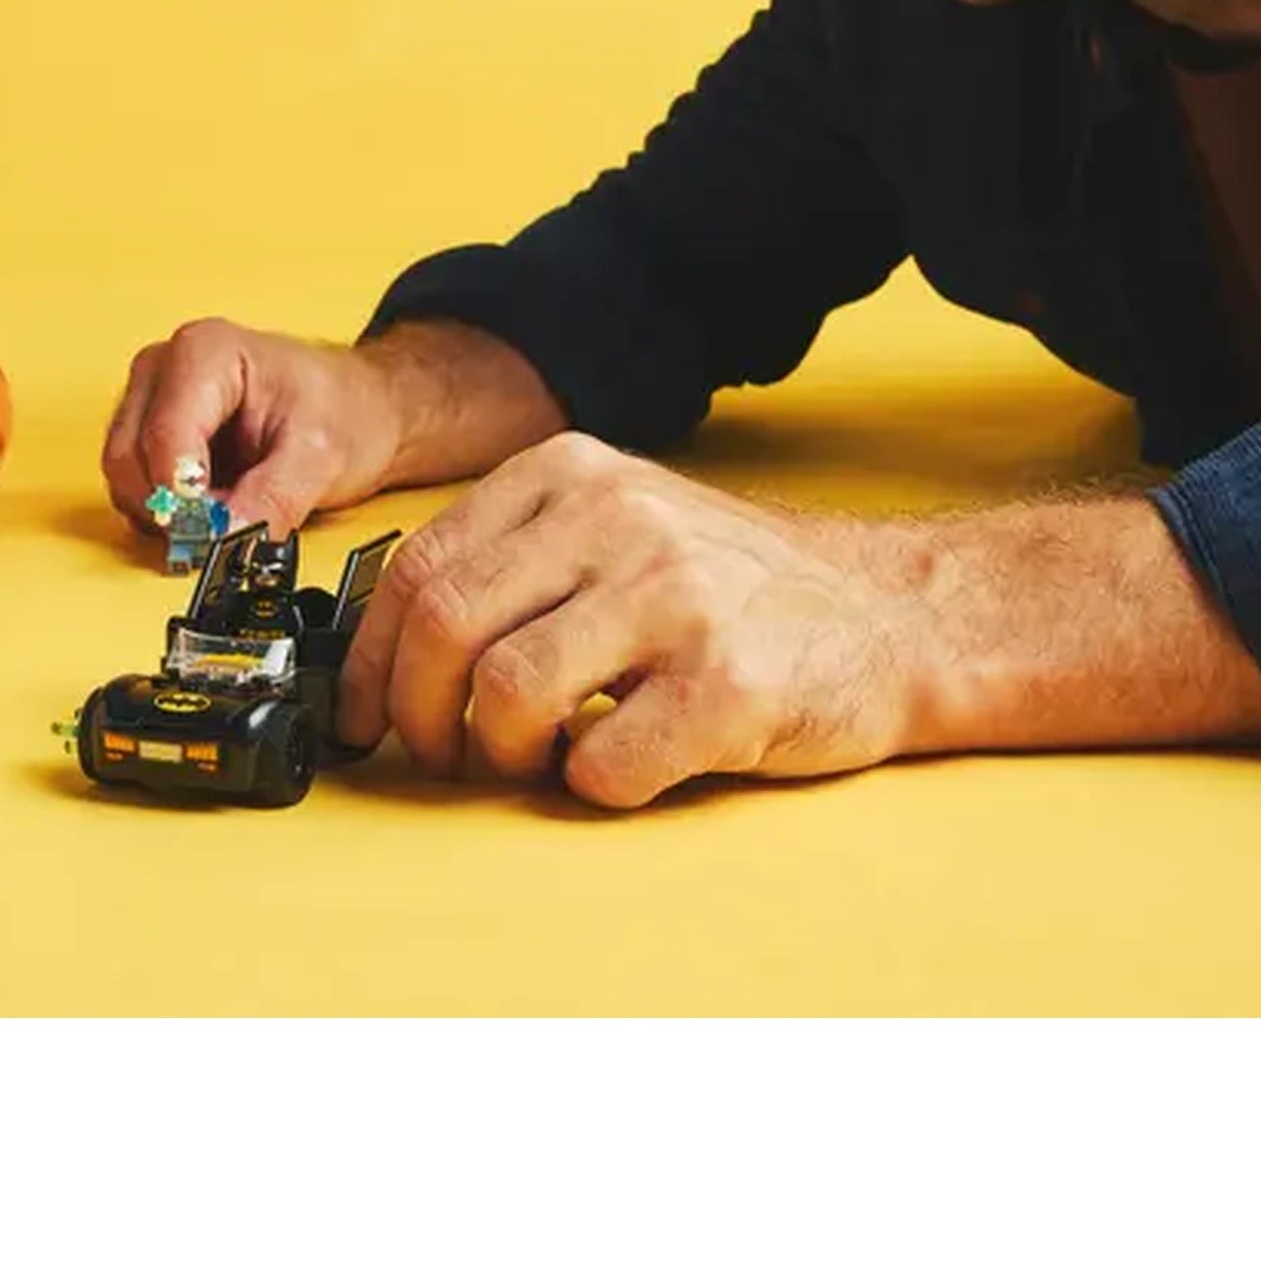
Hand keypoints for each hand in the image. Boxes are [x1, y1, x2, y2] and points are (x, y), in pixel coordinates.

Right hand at [101, 320, 403, 539]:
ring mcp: (149, 400)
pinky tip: (216, 506)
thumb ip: (273, 500)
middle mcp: (163, 369)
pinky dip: (169, 515)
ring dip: (170, 516)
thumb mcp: (322, 455)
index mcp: (204, 352)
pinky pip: (135, 489)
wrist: (357, 409)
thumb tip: (228, 540)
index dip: (184, 497)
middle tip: (229, 529)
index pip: (164, 435)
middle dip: (175, 510)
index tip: (213, 532)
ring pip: (125, 479)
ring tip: (233, 510)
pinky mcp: (147, 435)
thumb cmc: (342, 409)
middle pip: (131, 459)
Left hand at [336, 432, 921, 805]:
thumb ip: (513, 559)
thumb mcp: (615, 525)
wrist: (892, 614)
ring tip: (539, 757)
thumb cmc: (732, 587)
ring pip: (507, 693)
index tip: (368, 716)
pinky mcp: (726, 686)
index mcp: (570, 474)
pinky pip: (600, 765)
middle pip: (446, 628)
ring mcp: (674, 598)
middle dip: (420, 717)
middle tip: (444, 755)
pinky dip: (589, 785)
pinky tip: (620, 764)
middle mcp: (617, 519)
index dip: (373, 660)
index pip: (417, 568)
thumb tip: (386, 651)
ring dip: (501, 754)